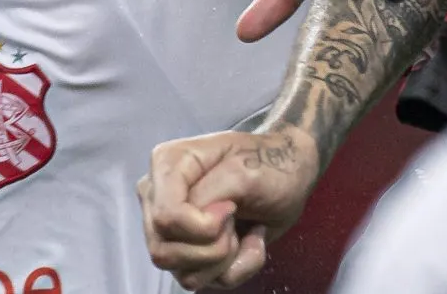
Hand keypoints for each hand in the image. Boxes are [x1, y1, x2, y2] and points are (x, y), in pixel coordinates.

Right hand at [141, 126, 322, 290]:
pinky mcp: (183, 254)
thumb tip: (200, 225)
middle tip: (238, 219)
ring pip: (182, 274)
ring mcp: (167, 230)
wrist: (289, 176)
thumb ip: (211, 193)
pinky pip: (200, 281)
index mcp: (167, 165)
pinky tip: (245, 241)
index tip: (232, 209)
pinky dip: (233, 268)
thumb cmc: (269, 165)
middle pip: (165, 251)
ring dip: (225, 259)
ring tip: (242, 230)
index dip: (202, 226)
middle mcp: (157, 198)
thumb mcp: (245, 169)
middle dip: (215, 246)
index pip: (165, 218)